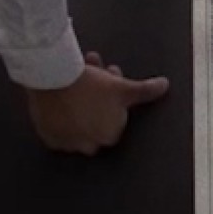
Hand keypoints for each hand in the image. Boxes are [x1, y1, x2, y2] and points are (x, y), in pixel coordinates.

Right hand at [25, 51, 169, 154]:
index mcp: (107, 138)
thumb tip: (165, 86)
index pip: (118, 119)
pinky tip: (67, 86)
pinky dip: (64, 105)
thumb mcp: (123, 87)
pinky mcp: (47, 135)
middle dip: (103, 92)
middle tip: (99, 70)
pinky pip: (60, 120)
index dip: (117, 97)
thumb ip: (145, 91)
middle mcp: (87, 146)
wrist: (51, 81)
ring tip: (84, 67)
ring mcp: (65, 142)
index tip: (113, 79)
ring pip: (79, 117)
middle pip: (98, 116)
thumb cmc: (90, 86)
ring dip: (85, 94)